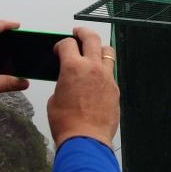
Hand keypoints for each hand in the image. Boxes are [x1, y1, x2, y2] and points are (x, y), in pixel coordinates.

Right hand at [47, 26, 118, 147]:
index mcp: (72, 67)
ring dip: (99, 48)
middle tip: (78, 32)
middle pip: (91, 38)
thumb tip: (68, 82)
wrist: (86, 139)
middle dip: (83, 32)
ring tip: (93, 51)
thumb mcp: (55, 99)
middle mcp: (92, 68)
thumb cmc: (67, 123)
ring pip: (107, 52)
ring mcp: (106, 78)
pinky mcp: (115, 89)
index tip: (59, 49)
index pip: (68, 44)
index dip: (61, 44)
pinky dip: (104, 70)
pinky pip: (111, 72)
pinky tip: (97, 77)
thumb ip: (63, 83)